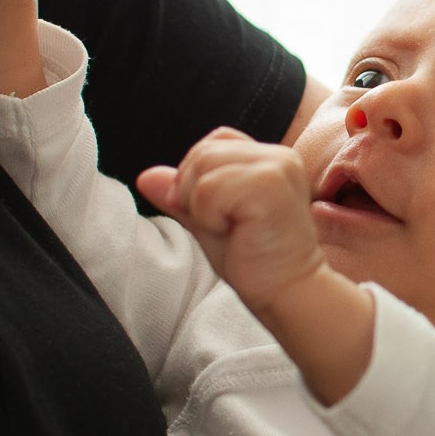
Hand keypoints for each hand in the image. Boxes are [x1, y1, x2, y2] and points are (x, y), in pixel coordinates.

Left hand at [136, 128, 327, 312]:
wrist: (289, 294)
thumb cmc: (258, 264)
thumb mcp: (211, 223)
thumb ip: (182, 196)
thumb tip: (146, 177)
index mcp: (272, 159)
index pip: (215, 141)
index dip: (198, 175)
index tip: (215, 214)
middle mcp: (280, 156)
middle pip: (203, 152)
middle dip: (193, 192)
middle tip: (223, 226)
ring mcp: (276, 167)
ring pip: (202, 166)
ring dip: (201, 206)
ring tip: (230, 229)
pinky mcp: (268, 185)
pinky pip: (208, 189)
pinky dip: (208, 217)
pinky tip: (236, 233)